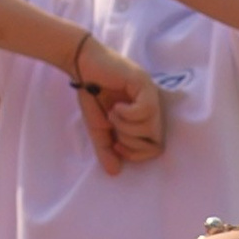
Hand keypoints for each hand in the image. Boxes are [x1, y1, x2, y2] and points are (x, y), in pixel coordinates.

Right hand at [70, 38, 164, 172]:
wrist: (81, 66)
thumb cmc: (92, 94)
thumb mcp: (98, 129)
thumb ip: (107, 150)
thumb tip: (115, 172)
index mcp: (145, 119)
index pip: (156, 148)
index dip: (136, 154)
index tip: (116, 146)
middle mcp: (152, 107)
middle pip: (157, 141)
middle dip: (131, 142)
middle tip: (114, 129)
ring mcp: (151, 95)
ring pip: (151, 127)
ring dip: (126, 126)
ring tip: (112, 113)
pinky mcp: (144, 84)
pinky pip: (146, 111)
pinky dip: (127, 114)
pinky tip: (116, 106)